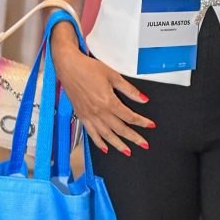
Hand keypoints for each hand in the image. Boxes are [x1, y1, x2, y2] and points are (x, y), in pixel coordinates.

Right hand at [51, 35, 152, 154]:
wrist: (68, 67)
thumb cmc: (89, 68)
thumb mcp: (113, 75)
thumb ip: (129, 90)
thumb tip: (143, 100)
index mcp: (109, 102)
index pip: (129, 116)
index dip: (142, 122)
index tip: (151, 125)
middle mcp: (99, 112)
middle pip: (120, 129)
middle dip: (134, 138)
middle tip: (144, 145)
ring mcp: (89, 116)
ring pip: (106, 135)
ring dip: (118, 145)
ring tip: (127, 151)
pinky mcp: (81, 116)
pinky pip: (91, 133)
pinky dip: (99, 142)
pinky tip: (105, 148)